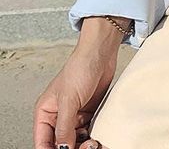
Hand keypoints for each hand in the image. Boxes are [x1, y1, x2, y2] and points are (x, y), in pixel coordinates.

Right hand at [33, 16, 128, 148]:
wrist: (101, 53)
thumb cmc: (80, 68)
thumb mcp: (69, 100)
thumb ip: (64, 127)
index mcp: (45, 113)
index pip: (43, 142)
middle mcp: (58, 116)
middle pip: (60, 143)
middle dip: (71, 148)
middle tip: (86, 146)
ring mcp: (74, 115)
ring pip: (75, 140)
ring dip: (84, 144)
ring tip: (93, 142)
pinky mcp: (88, 112)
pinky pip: (88, 131)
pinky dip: (93, 136)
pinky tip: (98, 137)